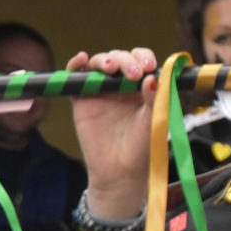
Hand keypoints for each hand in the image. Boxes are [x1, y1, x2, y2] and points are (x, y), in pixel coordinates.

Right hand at [67, 48, 157, 217]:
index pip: (142, 61)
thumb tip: (153, 78)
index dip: (144, 58)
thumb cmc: (141, 146)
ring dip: (105, 60)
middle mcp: (122, 84)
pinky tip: (81, 58)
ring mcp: (101, 89)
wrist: (119, 172)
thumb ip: (155, 100)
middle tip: (133, 73)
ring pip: (100, 63)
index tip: (148, 67)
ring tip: (111, 68)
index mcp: (142, 86)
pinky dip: (76, 64)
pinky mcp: (82, 98)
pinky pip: (77, 76)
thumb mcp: (153, 121)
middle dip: (127, 60)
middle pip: (121, 58)